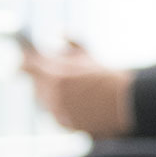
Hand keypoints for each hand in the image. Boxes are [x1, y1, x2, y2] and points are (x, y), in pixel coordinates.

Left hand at [19, 39, 133, 137]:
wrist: (127, 101)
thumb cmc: (108, 76)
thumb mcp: (88, 53)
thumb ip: (70, 40)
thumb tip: (58, 32)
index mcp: (53, 74)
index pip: (26, 65)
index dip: (27, 62)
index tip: (29, 62)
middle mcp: (51, 94)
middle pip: (36, 85)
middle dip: (45, 79)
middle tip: (65, 77)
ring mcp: (57, 111)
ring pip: (45, 101)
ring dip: (54, 95)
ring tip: (77, 92)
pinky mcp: (64, 124)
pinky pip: (55, 114)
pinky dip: (63, 109)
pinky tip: (81, 104)